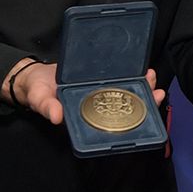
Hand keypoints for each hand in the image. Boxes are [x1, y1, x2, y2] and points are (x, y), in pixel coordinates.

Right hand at [4, 62, 168, 125]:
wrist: (35, 76)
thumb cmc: (37, 91)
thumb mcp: (38, 99)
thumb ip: (46, 107)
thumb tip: (57, 118)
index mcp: (86, 115)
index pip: (112, 123)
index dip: (131, 122)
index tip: (146, 114)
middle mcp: (97, 105)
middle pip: (125, 107)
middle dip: (144, 101)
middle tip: (157, 92)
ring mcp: (100, 92)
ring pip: (125, 91)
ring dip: (141, 86)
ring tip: (152, 76)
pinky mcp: (100, 78)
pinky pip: (118, 77)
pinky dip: (130, 73)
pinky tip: (140, 68)